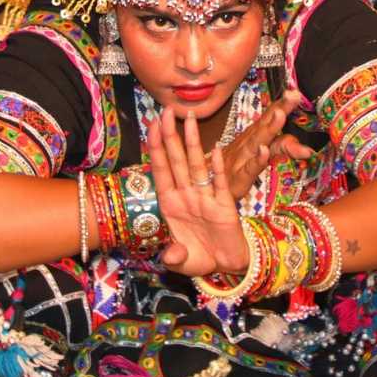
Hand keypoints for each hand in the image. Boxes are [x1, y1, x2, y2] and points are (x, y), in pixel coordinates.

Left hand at [148, 107, 247, 276]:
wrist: (225, 266)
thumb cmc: (199, 257)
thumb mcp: (181, 261)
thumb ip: (174, 256)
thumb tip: (170, 255)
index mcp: (170, 204)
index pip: (160, 170)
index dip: (155, 148)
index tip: (151, 125)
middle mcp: (186, 196)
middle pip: (176, 161)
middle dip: (170, 136)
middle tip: (166, 111)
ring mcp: (205, 198)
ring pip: (196, 166)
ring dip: (193, 142)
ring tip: (189, 119)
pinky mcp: (225, 205)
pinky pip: (220, 183)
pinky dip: (218, 167)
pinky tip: (216, 149)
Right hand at [218, 91, 312, 199]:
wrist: (206, 185)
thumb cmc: (234, 168)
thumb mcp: (263, 154)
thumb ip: (285, 147)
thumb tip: (309, 147)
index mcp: (254, 135)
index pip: (270, 116)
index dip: (282, 104)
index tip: (295, 91)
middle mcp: (250, 143)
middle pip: (267, 123)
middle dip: (280, 108)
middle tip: (294, 94)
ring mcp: (243, 158)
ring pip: (258, 141)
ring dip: (269, 127)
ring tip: (280, 114)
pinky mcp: (240, 177)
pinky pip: (250, 167)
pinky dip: (257, 158)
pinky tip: (263, 151)